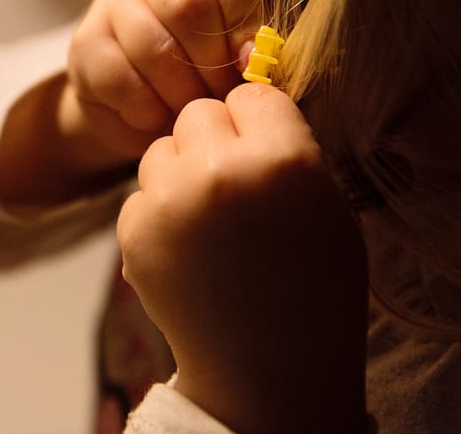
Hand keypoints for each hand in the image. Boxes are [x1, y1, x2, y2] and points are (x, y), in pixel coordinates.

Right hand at [62, 0, 260, 164]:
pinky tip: (154, 117)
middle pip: (188, 3)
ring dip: (181, 92)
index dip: (243, 22)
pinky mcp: (84, 43)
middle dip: (211, 63)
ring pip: (154, 46)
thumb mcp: (233, 56)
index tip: (249, 67)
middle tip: (219, 96)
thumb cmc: (197, 76)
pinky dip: (146, 108)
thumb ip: (250, 46)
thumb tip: (252, 58)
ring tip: (189, 113)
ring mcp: (111, 2)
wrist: (133, 109)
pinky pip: (120, 78)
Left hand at [117, 83, 367, 433]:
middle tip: (231, 183)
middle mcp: (219, 170)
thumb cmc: (314, 289)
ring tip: (208, 219)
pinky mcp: (133, 230)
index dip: (258, 120)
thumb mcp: (327, 207)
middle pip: (197, 113)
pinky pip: (139, 193)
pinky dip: (156, 212)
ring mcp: (169, 201)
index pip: (251, 93)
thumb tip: (247, 105)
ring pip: (160, 149)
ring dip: (178, 170)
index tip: (263, 147)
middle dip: (213, 139)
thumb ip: (286, 150)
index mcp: (282, 159)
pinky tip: (185, 248)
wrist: (267, 368)